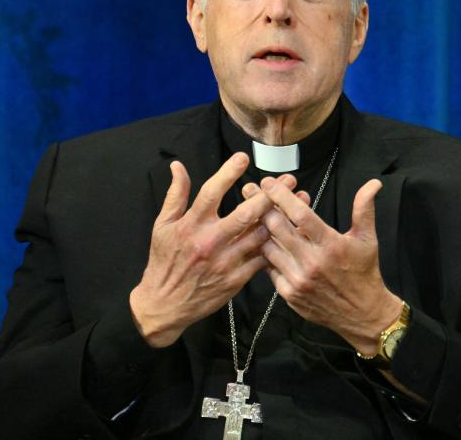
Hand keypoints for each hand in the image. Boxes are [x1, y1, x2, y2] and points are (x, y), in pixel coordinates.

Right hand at [130, 153, 294, 347]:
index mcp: (191, 225)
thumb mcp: (162, 225)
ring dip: (280, 218)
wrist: (165, 304)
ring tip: (298, 203)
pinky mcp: (236, 280)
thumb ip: (175, 195)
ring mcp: (225, 262)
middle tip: (288, 180)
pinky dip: (275, 245)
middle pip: (245, 214)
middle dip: (270, 195)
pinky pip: (260, 259)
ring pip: (259, 236)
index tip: (244, 157)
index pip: (212, 192)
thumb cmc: (164, 261)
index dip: (228, 173)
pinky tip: (289, 233)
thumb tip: (178, 166)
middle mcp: (210, 241)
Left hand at [252, 175, 401, 354]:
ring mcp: (298, 279)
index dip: (281, 196)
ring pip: (268, 247)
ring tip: (253, 214)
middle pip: (277, 228)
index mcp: (331, 245)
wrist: (362, 314)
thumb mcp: (367, 239)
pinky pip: (269, 268)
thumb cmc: (364, 273)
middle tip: (250, 191)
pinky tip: (263, 241)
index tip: (267, 182)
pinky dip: (266, 253)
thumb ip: (364, 209)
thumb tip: (373, 183)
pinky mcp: (289, 294)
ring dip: (260, 229)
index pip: (300, 215)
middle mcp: (312, 262)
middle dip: (261, 206)